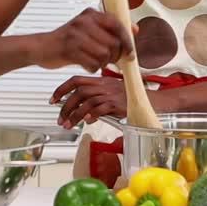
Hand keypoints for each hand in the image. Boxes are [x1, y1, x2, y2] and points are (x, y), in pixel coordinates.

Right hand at [36, 8, 134, 72]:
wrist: (41, 47)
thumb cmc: (68, 40)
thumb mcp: (89, 28)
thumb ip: (110, 28)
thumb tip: (135, 29)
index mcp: (92, 14)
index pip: (118, 25)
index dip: (127, 41)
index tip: (130, 53)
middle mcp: (84, 21)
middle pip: (113, 43)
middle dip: (115, 56)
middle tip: (109, 61)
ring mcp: (76, 35)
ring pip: (104, 55)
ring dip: (103, 63)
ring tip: (96, 62)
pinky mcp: (70, 49)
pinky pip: (92, 64)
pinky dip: (93, 68)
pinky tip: (86, 65)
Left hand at [50, 76, 172, 128]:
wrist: (154, 101)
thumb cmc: (134, 99)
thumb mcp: (113, 95)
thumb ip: (98, 100)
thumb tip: (85, 115)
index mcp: (101, 81)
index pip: (76, 80)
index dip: (62, 89)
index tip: (52, 100)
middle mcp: (104, 85)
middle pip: (79, 91)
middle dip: (65, 106)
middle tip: (60, 119)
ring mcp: (112, 94)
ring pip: (87, 101)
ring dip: (75, 114)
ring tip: (69, 125)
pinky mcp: (119, 103)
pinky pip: (102, 107)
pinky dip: (92, 114)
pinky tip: (88, 121)